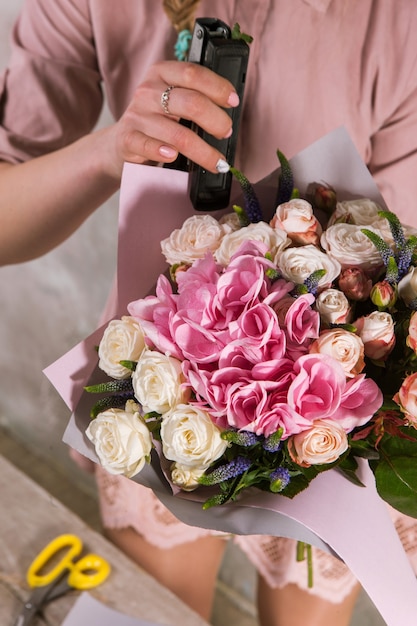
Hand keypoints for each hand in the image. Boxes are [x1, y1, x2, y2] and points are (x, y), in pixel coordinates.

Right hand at [105, 60, 239, 178]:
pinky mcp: (128, 139)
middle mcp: (148, 91)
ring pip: (179, 134)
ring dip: (204, 152)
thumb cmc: (157, 121)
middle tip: (226, 133)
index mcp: (162, 74)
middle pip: (192, 103)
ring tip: (217, 162)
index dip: (218, 88)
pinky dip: (164, 152)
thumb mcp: (173, 100)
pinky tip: (174, 157)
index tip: (233, 102)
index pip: (194, 74)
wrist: (123, 142)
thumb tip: (228, 109)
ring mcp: (137, 115)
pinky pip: (150, 146)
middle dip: (217, 121)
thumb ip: (194, 97)